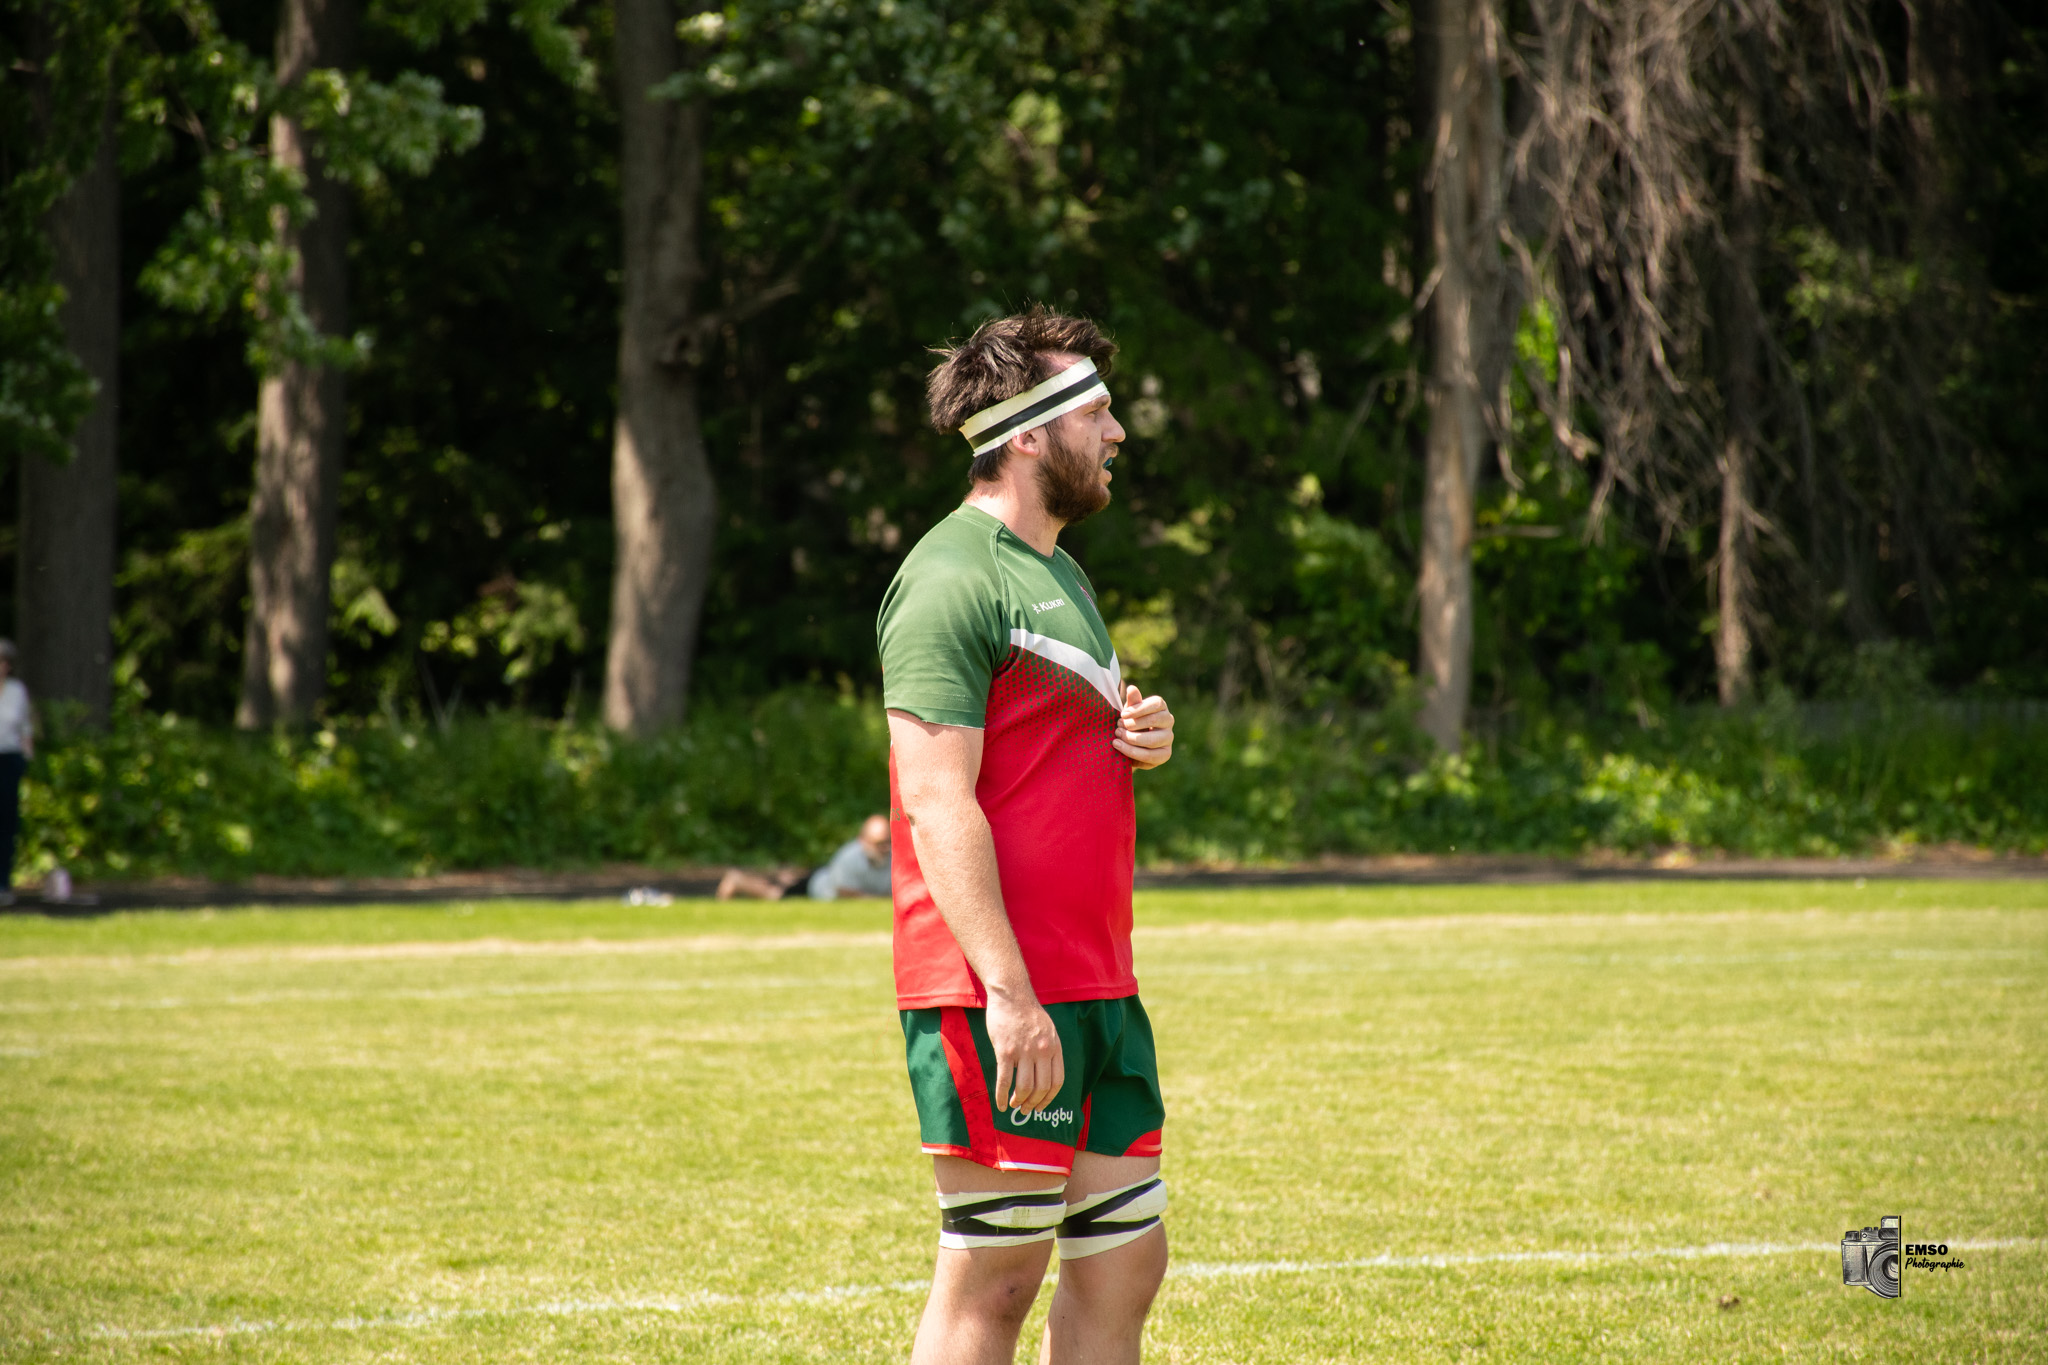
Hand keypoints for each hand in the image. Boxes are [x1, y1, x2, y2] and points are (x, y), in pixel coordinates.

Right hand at [986, 990, 1064, 1114]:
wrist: (1011, 994)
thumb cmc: (1028, 1013)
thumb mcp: (1048, 1030)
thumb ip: (1048, 1051)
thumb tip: (1044, 1074)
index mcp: (1054, 1047)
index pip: (1057, 1081)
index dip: (1049, 1098)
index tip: (1041, 1107)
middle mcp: (1041, 1051)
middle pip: (1041, 1087)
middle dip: (1033, 1104)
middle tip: (1025, 1110)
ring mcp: (1023, 1051)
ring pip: (1024, 1087)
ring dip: (1019, 1101)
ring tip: (1014, 1105)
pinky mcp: (1005, 1051)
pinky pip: (1004, 1080)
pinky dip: (1001, 1096)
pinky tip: (1000, 1104)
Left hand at [1113, 684, 1174, 768]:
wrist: (1128, 746)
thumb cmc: (1129, 724)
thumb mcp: (1129, 712)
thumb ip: (1132, 702)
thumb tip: (1131, 688)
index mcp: (1161, 707)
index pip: (1157, 703)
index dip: (1139, 709)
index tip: (1123, 715)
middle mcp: (1168, 721)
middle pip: (1155, 720)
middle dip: (1133, 724)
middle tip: (1118, 727)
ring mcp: (1168, 738)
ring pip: (1152, 740)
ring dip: (1131, 739)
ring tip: (1117, 738)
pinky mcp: (1165, 754)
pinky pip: (1149, 755)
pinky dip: (1132, 752)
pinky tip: (1119, 747)